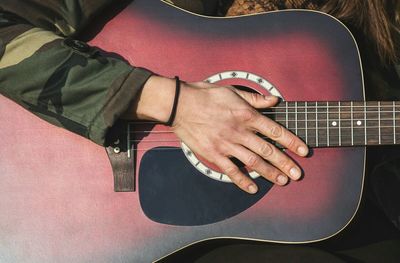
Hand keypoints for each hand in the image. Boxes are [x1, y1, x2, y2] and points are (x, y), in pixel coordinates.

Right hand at [129, 76, 308, 193]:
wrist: (179, 105)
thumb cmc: (206, 96)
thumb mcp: (232, 91)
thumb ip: (255, 99)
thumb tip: (274, 100)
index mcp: (246, 115)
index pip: (275, 131)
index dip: (292, 142)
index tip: (304, 151)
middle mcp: (239, 131)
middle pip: (267, 150)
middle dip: (285, 163)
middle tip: (297, 174)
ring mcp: (226, 144)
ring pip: (253, 162)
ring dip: (269, 173)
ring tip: (282, 181)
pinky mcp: (213, 154)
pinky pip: (231, 170)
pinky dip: (243, 180)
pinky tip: (253, 188)